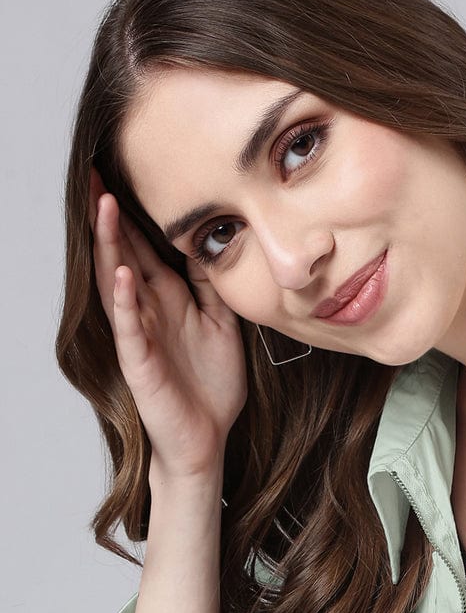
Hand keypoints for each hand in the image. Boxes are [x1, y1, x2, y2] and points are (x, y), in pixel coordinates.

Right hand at [88, 164, 248, 477]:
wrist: (208, 440)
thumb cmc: (211, 387)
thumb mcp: (221, 324)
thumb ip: (212, 287)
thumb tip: (213, 244)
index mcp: (167, 299)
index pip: (144, 246)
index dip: (134, 213)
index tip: (123, 173)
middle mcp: (148, 310)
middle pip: (123, 252)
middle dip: (110, 215)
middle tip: (97, 173)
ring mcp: (140, 334)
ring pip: (117, 281)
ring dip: (110, 245)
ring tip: (103, 208)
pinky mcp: (140, 362)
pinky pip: (130, 326)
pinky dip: (125, 300)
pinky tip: (122, 274)